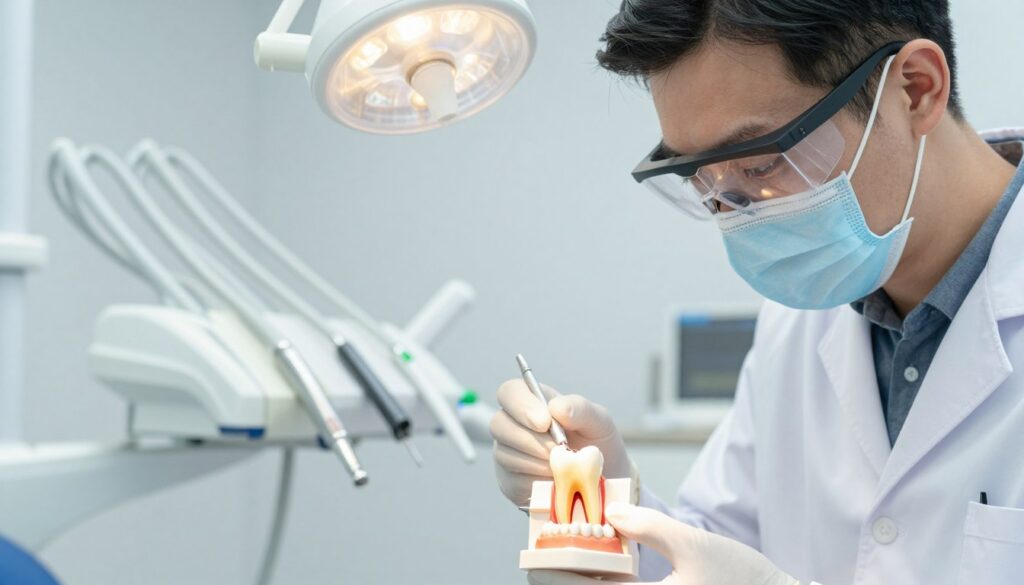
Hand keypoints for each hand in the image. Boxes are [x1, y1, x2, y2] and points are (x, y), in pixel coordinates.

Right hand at [489, 380, 632, 505]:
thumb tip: (556, 408)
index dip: (521, 406)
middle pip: (499, 425)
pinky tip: (555, 481)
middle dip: (530, 440)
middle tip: (558, 451)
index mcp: (533, 402)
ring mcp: (508, 454)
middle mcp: (514, 425)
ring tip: (563, 467)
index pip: (509, 392)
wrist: (603, 483)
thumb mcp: (598, 422)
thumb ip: (580, 409)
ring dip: (537, 463)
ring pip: (505, 455)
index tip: (544, 422)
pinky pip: (513, 481)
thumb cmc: (597, 445)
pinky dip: (537, 482)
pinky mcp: (510, 482)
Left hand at [528, 503, 798, 584]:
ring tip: (575, 557)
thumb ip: (648, 527)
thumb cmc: (742, 578)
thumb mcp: (693, 544)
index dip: (555, 572)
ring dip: (588, 580)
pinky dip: (608, 584)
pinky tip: (608, 570)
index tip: (537, 553)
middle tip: (548, 555)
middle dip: (565, 576)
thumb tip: (611, 510)